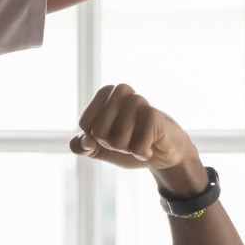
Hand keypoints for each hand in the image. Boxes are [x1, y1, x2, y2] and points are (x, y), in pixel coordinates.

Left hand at [69, 84, 201, 189]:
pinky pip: (137, 146)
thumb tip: (85, 141)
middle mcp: (121, 91)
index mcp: (104, 94)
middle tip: (128, 139)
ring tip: (140, 140)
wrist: (162, 153)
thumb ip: (82, 147)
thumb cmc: (129, 145)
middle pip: (99, 132)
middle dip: (112, 144)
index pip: (85, 124)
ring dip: (128, 149)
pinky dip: (142, 153)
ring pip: (117, 140)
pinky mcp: (155, 115)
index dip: (94, 138)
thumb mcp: (99, 149)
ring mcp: (139, 101)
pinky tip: (151, 146)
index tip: (110, 135)